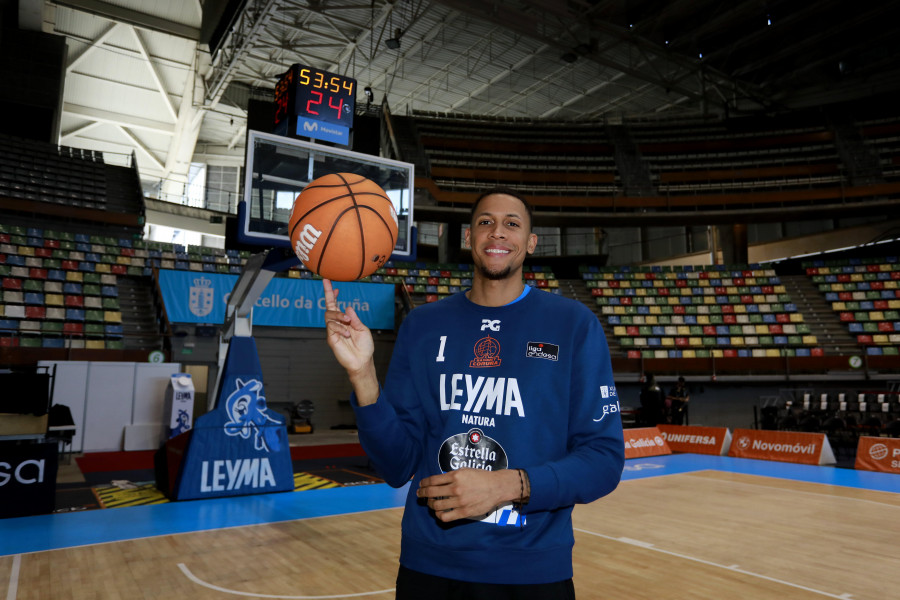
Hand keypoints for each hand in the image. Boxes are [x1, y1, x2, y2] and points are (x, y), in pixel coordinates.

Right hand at [323, 279, 378, 403]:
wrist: (362, 361)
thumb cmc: (364, 346)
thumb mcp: (362, 328)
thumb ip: (354, 318)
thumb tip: (348, 307)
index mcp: (345, 320)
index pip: (334, 305)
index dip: (331, 295)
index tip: (331, 284)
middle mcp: (337, 324)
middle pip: (328, 307)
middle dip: (329, 298)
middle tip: (338, 298)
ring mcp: (333, 331)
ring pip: (328, 316)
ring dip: (339, 316)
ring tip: (348, 323)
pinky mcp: (331, 338)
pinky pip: (331, 327)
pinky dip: (340, 328)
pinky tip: (347, 334)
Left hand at [416, 468, 519, 521]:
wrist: (497, 487)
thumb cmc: (481, 477)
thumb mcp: (465, 471)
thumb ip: (451, 475)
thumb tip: (437, 481)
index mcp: (455, 476)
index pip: (432, 480)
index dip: (424, 483)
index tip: (421, 485)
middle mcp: (456, 488)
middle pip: (432, 492)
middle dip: (423, 493)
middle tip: (420, 494)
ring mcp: (459, 501)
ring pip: (437, 506)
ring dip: (431, 504)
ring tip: (431, 503)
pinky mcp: (464, 512)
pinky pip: (445, 517)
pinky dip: (439, 515)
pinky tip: (439, 513)